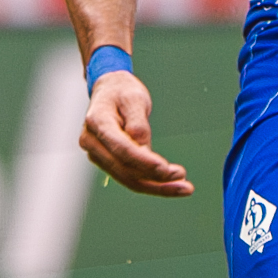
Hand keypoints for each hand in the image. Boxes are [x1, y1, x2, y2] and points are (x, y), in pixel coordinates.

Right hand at [79, 72, 193, 197]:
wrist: (110, 90)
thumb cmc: (123, 92)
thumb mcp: (135, 98)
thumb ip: (138, 124)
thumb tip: (143, 148)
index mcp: (97, 122)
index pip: (121, 149)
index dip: (143, 162)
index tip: (165, 169)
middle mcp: (92, 142)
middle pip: (125, 170)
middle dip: (155, 180)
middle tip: (184, 185)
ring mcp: (98, 155)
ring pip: (128, 179)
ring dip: (157, 186)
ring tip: (184, 187)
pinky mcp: (109, 162)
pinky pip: (130, 176)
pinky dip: (152, 182)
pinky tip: (172, 184)